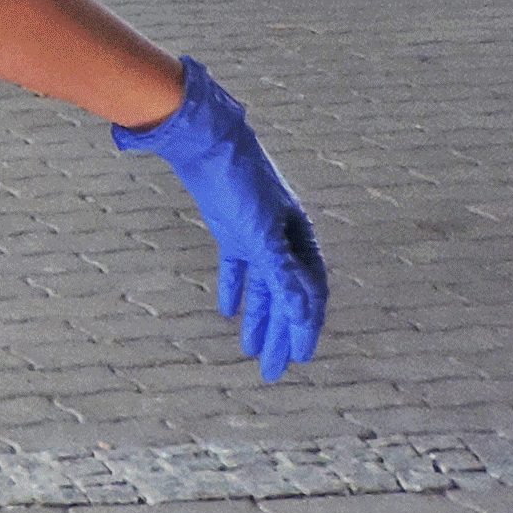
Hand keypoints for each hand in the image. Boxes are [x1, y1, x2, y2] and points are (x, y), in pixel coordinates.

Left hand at [112, 57, 327, 381]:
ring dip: (258, 318)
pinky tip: (227, 311)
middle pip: (285, 295)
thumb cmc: (237, 182)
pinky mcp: (230, 228)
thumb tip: (303, 313)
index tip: (300, 358)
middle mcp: (282, 238)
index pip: (309, 292)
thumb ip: (281, 272)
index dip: (306, 326)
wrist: (203, 141)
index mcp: (298, 238)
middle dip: (280, 333)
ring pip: (262, 285)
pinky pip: (237, 267)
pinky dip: (234, 288)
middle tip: (272, 371)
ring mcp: (255, 233)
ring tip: (250, 351)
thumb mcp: (261, 231)